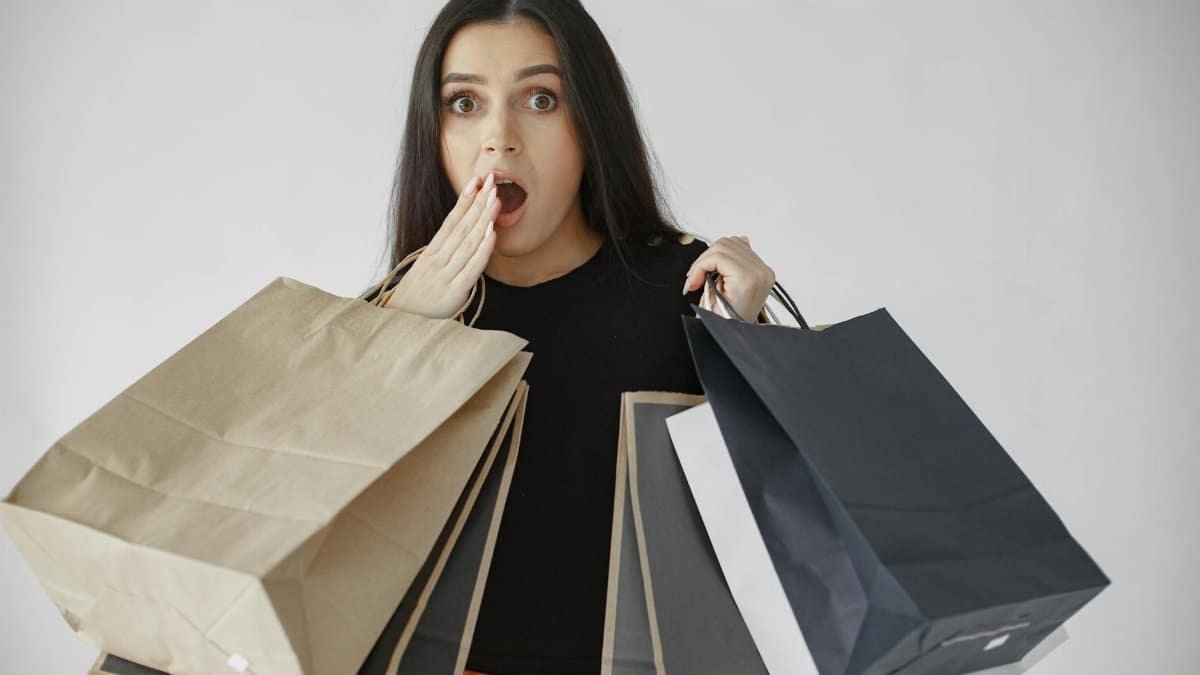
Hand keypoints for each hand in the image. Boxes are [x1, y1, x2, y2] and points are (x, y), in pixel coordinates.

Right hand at [384, 172, 500, 318]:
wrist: (398, 327)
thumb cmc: (415, 301)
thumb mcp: (424, 273)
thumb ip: (441, 258)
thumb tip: (461, 241)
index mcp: (430, 254)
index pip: (450, 222)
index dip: (464, 201)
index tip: (476, 182)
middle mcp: (436, 261)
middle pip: (461, 227)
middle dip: (478, 203)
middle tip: (493, 182)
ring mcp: (444, 276)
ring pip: (467, 243)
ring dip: (483, 219)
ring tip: (495, 200)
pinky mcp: (453, 293)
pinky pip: (471, 268)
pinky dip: (482, 250)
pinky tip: (491, 234)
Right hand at [682, 235, 774, 321]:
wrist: (740, 336)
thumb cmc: (727, 324)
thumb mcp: (710, 301)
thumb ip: (704, 276)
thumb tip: (699, 268)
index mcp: (748, 279)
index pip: (718, 255)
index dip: (699, 266)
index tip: (692, 282)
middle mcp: (759, 272)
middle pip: (724, 245)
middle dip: (704, 261)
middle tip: (695, 279)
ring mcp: (763, 269)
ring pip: (732, 242)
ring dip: (714, 256)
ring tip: (707, 274)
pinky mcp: (762, 270)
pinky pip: (743, 247)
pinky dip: (729, 252)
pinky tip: (721, 266)